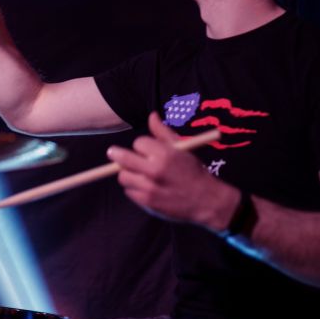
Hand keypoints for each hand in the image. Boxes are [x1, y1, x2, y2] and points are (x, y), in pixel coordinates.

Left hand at [107, 112, 239, 231]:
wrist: (206, 201)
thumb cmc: (193, 171)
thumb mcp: (182, 148)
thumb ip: (163, 132)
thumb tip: (151, 115)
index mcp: (164, 154)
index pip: (138, 143)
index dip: (141, 145)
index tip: (145, 149)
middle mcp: (154, 170)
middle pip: (122, 158)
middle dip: (117, 154)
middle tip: (113, 153)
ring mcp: (149, 188)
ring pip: (123, 176)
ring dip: (128, 173)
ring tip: (138, 173)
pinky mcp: (146, 202)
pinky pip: (129, 191)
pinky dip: (133, 188)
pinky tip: (144, 186)